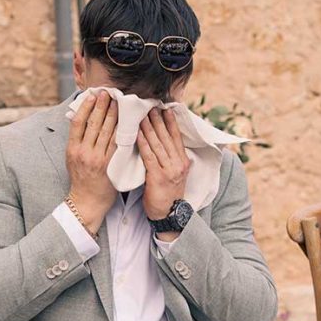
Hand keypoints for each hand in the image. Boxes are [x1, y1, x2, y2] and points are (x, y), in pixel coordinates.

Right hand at [66, 93, 117, 234]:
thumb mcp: (72, 158)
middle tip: (108, 93)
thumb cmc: (80, 180)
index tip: (92, 96)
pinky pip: (117, 144)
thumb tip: (84, 121)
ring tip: (118, 102)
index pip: (78, 122)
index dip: (86, 107)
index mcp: (72, 149)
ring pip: (107, 131)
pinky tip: (126, 122)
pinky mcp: (109, 165)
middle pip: (94, 123)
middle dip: (101, 106)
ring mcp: (97, 158)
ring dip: (113, 115)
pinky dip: (121, 131)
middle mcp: (84, 152)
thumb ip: (78, 142)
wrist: (86, 202)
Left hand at [137, 109, 190, 230]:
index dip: (171, 122)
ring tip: (142, 114)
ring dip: (149, 127)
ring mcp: (169, 169)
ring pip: (158, 144)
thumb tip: (166, 145)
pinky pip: (149, 156)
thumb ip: (172, 160)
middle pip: (167, 137)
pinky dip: (143, 143)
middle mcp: (178, 163)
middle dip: (159, 120)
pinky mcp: (158, 176)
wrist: (169, 215)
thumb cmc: (168, 194)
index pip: (176, 137)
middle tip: (151, 105)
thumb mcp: (175, 174)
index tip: (165, 108)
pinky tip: (138, 133)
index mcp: (183, 161)